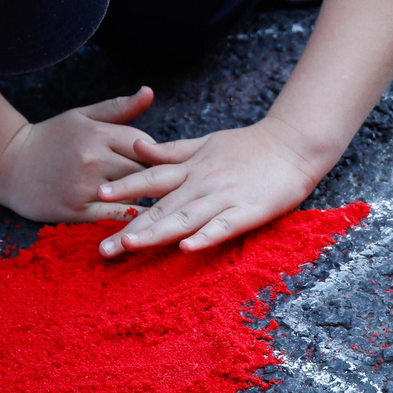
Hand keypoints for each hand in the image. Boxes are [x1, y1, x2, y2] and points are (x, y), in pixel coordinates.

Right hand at [0, 87, 155, 222]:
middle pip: (142, 170)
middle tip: (173, 188)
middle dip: (156, 178)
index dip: (156, 155)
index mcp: (98, 133)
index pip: (145, 145)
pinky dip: (133, 219)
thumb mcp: (82, 116)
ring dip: (149, 200)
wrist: (7, 165)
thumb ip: (119, 108)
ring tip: (166, 206)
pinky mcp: (77, 210)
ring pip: (133, 194)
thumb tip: (149, 92)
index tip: (163, 164)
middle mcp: (93, 158)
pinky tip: (145, 223)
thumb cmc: (50, 138)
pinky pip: (115, 216)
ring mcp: (85, 186)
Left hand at [93, 117, 322, 255]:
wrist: (293, 144)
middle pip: (161, 208)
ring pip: (185, 218)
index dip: (126, 187)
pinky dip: (206, 236)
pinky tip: (187, 248)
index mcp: (191, 169)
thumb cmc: (248, 146)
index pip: (152, 179)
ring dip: (157, 232)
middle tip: (102, 248)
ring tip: (131, 245)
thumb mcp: (204, 143)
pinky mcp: (249, 212)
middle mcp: (202, 184)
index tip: (99, 195)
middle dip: (130, 228)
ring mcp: (225, 198)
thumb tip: (136, 147)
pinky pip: (224, 226)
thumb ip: (171, 151)